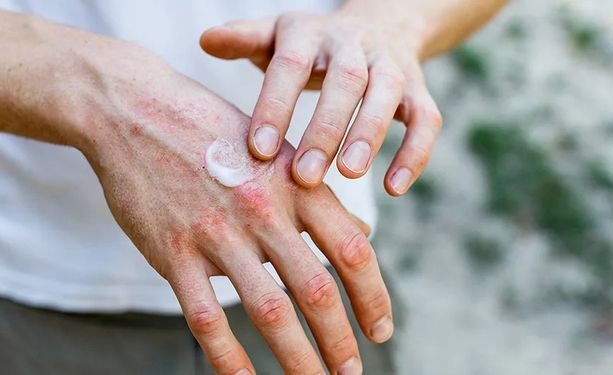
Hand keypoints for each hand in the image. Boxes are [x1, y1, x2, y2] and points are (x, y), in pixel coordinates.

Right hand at [77, 51, 391, 373]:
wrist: (136, 110)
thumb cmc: (216, 132)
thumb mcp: (279, 151)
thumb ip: (321, 199)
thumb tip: (363, 237)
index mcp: (296, 183)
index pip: (352, 250)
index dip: (373, 297)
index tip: (381, 329)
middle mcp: (263, 209)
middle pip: (316, 289)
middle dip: (340, 340)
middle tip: (353, 370)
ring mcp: (216, 231)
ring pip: (268, 310)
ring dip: (298, 357)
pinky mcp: (172, 250)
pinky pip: (204, 316)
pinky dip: (228, 357)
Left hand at [200, 10, 442, 195]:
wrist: (378, 24)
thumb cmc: (312, 47)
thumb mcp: (277, 38)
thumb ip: (245, 40)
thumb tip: (205, 40)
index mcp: (309, 34)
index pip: (290, 65)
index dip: (276, 106)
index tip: (259, 152)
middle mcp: (352, 44)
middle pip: (344, 80)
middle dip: (325, 128)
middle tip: (305, 177)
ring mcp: (390, 64)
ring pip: (388, 93)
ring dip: (370, 134)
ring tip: (349, 174)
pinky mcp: (418, 88)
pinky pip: (426, 118)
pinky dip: (414, 153)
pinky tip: (394, 189)